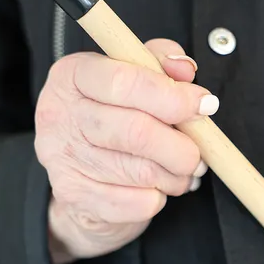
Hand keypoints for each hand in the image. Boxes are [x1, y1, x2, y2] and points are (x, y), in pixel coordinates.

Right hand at [34, 39, 216, 263]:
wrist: (78, 169)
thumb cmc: (113, 114)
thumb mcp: (132, 74)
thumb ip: (159, 62)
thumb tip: (184, 69)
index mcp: (72, 76)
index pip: (124, 82)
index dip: (172, 95)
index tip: (204, 104)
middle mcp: (60, 115)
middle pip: (136, 131)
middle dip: (181, 145)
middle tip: (198, 151)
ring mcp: (63, 160)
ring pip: (142, 172)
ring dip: (176, 174)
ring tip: (183, 169)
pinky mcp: (75, 197)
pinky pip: (138, 202)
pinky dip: (160, 197)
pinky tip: (158, 186)